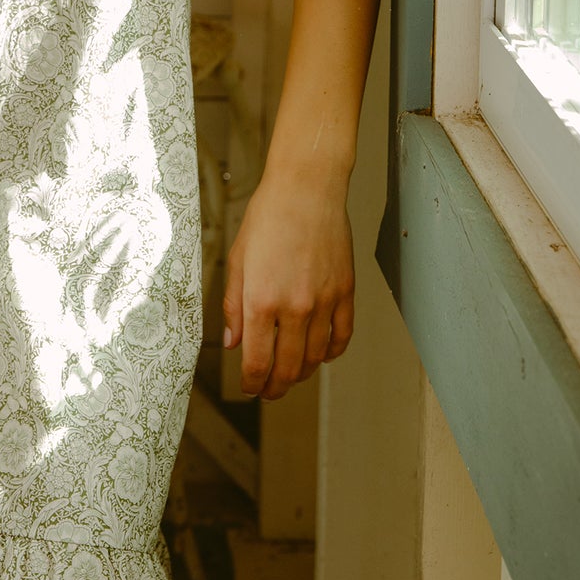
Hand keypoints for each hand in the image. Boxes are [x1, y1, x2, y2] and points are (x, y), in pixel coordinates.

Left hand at [221, 165, 354, 399]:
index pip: (258, 363)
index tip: (249, 387)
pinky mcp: (346, 292)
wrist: (306, 189)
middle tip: (268, 390)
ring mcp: (324, 302)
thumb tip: (234, 344)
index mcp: (262, 301)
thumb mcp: (238, 260)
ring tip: (291, 373)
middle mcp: (295, 308)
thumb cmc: (267, 218)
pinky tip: (321, 353)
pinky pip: (343, 336)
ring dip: (302, 373)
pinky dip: (332, 352)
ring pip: (317, 358)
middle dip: (275, 387)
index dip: (252, 384)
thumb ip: (233, 306)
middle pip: (289, 369)